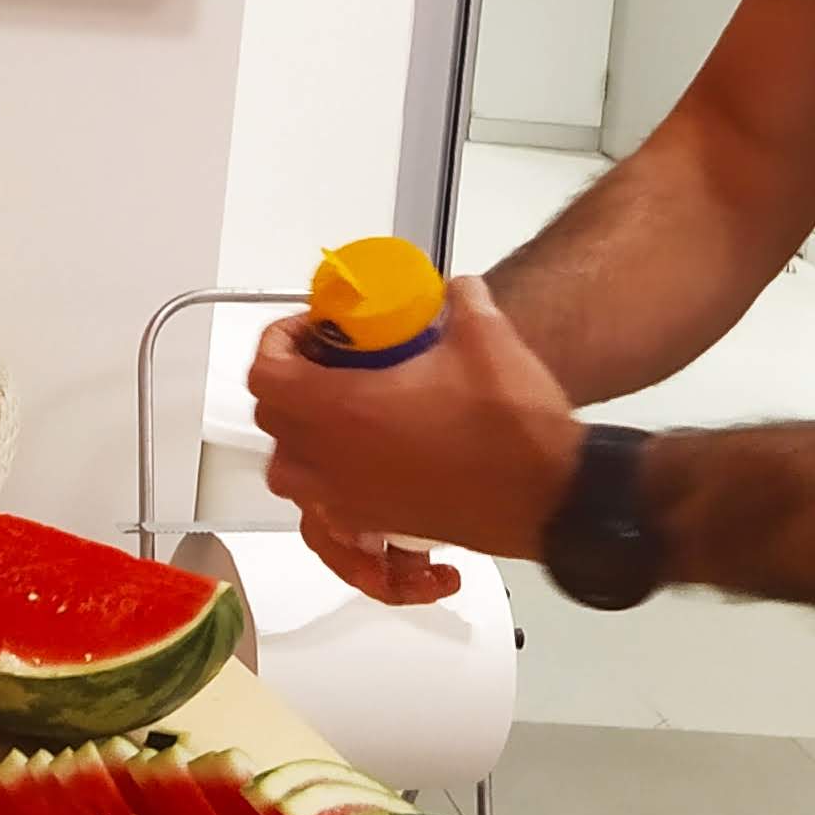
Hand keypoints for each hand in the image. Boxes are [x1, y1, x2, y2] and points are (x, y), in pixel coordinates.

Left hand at [249, 276, 582, 605]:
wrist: (549, 496)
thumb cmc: (510, 422)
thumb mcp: (485, 336)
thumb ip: (462, 300)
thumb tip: (456, 290)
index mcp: (341, 410)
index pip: (266, 375)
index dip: (278, 343)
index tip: (313, 329)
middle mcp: (332, 462)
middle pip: (272, 422)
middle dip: (290, 384)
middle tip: (331, 360)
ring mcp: (351, 501)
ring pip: (290, 474)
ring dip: (301, 439)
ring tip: (340, 412)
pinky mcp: (377, 524)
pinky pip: (327, 515)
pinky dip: (330, 489)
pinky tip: (367, 464)